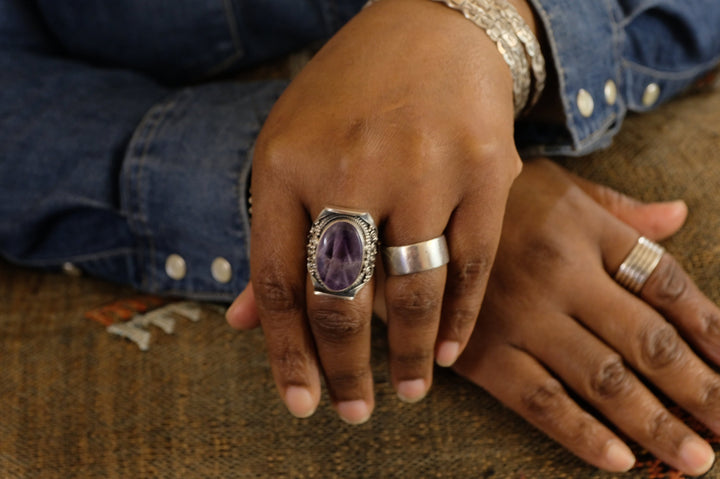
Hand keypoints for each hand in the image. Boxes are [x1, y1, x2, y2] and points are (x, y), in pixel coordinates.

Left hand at [236, 0, 528, 422]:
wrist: (430, 23)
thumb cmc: (348, 95)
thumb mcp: (289, 150)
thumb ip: (271, 238)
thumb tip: (242, 322)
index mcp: (285, 165)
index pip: (279, 284)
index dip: (287, 355)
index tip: (302, 403)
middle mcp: (349, 168)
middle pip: (341, 299)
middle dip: (346, 370)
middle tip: (353, 412)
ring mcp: (422, 167)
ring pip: (413, 291)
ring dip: (411, 356)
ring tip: (409, 391)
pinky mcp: (484, 167)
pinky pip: (473, 263)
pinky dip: (462, 317)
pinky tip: (452, 350)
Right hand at [452, 159, 717, 474]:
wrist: (410, 212)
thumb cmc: (493, 198)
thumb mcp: (557, 186)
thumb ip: (619, 208)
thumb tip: (679, 217)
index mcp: (584, 229)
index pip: (665, 281)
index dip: (710, 327)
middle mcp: (561, 273)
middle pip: (645, 339)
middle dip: (697, 389)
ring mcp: (520, 315)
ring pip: (601, 378)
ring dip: (653, 422)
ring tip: (696, 458)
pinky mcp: (482, 350)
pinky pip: (540, 399)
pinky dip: (582, 433)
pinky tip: (621, 459)